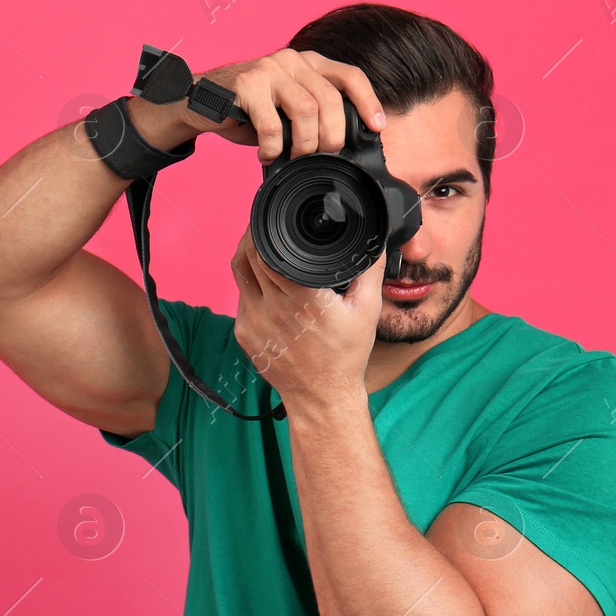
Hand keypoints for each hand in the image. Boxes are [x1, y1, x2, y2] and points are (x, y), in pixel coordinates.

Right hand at [178, 48, 387, 163]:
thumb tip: (343, 143)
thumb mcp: (286, 106)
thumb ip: (312, 113)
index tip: (377, 127)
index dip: (369, 102)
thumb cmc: (246, 109)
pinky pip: (272, 125)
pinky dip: (273, 148)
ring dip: (304, 144)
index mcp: (307, 62)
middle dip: (332, 136)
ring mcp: (268, 69)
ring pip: (306, 111)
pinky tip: (267, 154)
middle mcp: (291, 59)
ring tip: (293, 157)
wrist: (198, 101)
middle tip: (322, 155)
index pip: (350, 76)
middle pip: (330, 100)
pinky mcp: (246, 85)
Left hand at [230, 227, 385, 407]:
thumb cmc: (345, 355)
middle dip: (252, 238)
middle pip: (246, 258)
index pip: (265, 252)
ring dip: (247, 259)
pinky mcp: (243, 334)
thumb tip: (376, 241)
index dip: (262, 231)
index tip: (268, 219)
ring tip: (260, 248)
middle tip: (263, 227)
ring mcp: (253, 322)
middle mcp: (272, 308)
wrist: (322, 395)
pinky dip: (250, 286)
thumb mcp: (366, 309)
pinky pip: (241, 299)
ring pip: (240, 277)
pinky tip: (264, 283)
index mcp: (301, 298)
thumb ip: (369, 270)